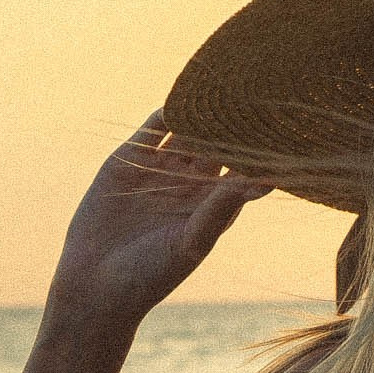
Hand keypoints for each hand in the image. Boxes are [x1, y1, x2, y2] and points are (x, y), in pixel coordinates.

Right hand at [47, 111, 270, 324]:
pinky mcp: (129, 160)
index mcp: (213, 206)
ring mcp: (160, 171)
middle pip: (218, 144)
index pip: (243, 169)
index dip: (258, 151)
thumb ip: (220, 210)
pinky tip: (179, 97)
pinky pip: (152, 130)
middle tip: (257, 96)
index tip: (280, 129)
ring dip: (201, 112)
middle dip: (234, 123)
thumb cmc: (150, 275)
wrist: (93, 284)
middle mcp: (190, 185)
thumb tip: (260, 182)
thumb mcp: (190, 242)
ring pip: (187, 132)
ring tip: (222, 88)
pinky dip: (165, 113)